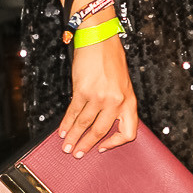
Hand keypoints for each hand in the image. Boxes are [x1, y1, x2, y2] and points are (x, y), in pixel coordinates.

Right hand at [61, 34, 136, 156]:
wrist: (100, 39)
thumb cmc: (112, 59)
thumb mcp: (123, 84)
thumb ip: (118, 103)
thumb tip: (107, 123)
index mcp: (130, 101)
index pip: (128, 132)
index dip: (115, 144)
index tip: (103, 148)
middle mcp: (116, 101)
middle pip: (101, 131)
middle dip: (87, 145)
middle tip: (78, 153)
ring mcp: (99, 96)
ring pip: (84, 124)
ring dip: (73, 137)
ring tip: (66, 146)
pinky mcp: (82, 90)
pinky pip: (73, 112)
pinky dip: (66, 124)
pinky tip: (62, 131)